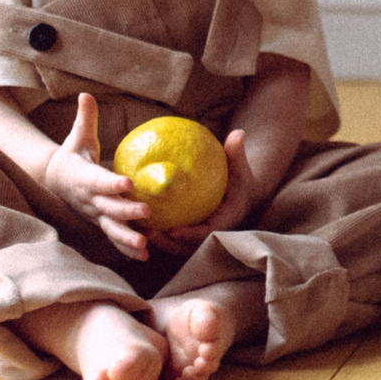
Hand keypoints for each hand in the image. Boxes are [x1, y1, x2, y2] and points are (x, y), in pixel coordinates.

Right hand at [39, 93, 150, 259]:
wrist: (55, 180)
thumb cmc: (73, 155)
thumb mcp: (77, 137)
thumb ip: (86, 119)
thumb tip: (86, 94)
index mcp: (84, 178)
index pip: (99, 181)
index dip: (112, 183)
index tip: (129, 183)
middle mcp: (89, 199)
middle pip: (108, 208)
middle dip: (126, 212)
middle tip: (147, 213)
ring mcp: (94, 214)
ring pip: (111, 228)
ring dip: (127, 238)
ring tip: (145, 246)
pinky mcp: (100, 223)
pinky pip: (114, 238)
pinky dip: (127, 248)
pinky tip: (145, 256)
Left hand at [151, 126, 265, 255]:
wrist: (241, 196)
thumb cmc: (239, 180)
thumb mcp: (240, 167)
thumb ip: (237, 153)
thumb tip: (238, 133)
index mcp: (225, 220)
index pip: (208, 233)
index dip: (191, 235)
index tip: (174, 230)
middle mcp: (212, 233)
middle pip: (188, 246)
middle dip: (168, 244)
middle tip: (148, 233)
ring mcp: (199, 236)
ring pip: (177, 246)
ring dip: (159, 242)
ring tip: (139, 231)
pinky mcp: (190, 235)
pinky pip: (172, 239)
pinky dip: (158, 235)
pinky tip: (139, 224)